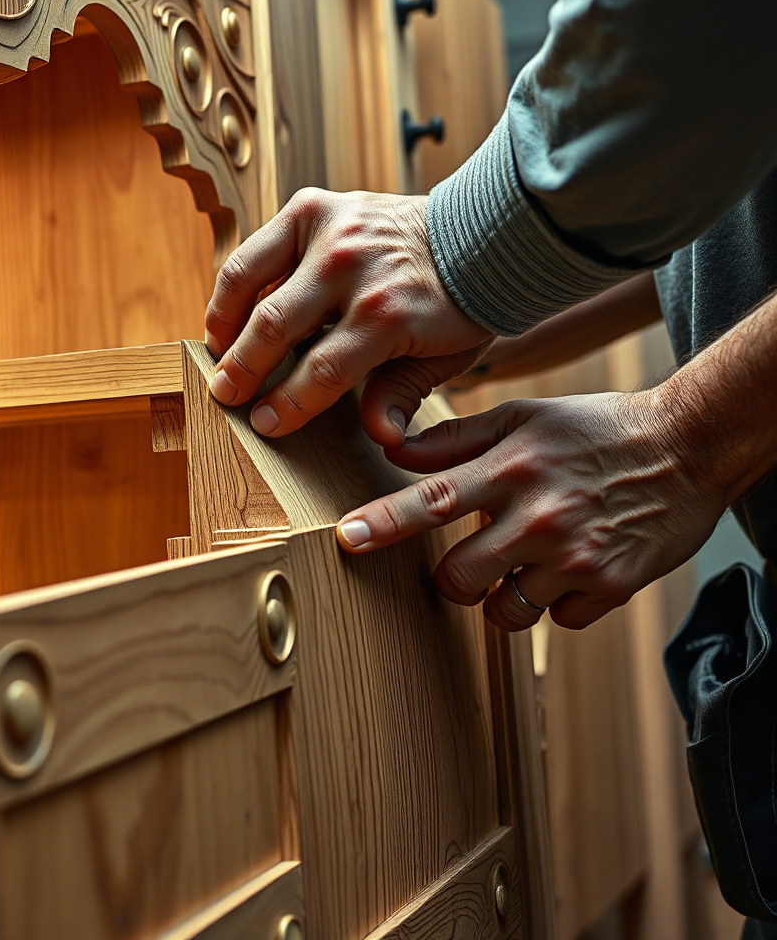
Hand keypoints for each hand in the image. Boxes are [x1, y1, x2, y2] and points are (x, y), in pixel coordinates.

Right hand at [204, 188, 490, 445]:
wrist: (480, 233)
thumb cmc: (456, 306)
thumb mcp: (443, 359)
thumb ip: (402, 395)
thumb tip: (382, 437)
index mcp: (390, 312)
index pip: (323, 370)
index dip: (288, 403)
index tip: (264, 425)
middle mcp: (354, 267)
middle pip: (276, 326)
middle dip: (243, 368)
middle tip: (224, 396)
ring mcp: (332, 230)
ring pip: (250, 280)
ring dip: (224, 322)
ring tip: (216, 353)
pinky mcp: (315, 206)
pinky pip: (256, 249)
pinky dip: (236, 284)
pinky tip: (230, 314)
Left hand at [335, 390, 726, 630]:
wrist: (690, 446)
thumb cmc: (596, 429)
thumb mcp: (526, 416)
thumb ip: (458, 438)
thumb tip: (397, 451)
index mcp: (514, 468)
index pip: (434, 500)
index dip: (386, 522)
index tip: (347, 539)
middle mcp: (541, 516)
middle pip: (459, 577)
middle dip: (453, 578)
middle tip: (475, 558)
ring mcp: (577, 557)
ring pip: (505, 612)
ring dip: (504, 595)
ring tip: (530, 558)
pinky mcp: (612, 588)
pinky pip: (557, 620)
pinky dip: (557, 600)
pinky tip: (574, 564)